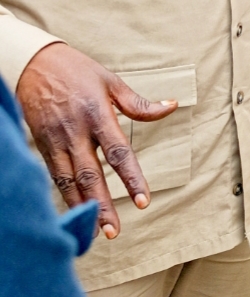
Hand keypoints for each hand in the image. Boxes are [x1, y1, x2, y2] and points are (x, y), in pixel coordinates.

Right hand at [16, 42, 176, 239]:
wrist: (32, 63)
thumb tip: (170, 107)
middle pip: (91, 175)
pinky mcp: (41, 145)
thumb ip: (139, 104)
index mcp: (97, 115)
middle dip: (103, 206)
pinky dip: (65, 197)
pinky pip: (54, 176)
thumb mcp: (110, 81)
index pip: (118, 153)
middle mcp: (75, 132)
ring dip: (82, 208)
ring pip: (69, 181)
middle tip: (114, 231)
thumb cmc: (76, 71)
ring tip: (94, 232)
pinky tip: (75, 213)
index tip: (143, 201)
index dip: (131, 178)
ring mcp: (55, 140)